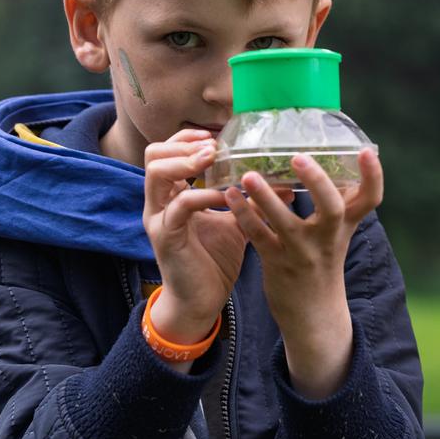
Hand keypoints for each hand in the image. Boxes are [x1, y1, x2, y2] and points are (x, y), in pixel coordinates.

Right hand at [142, 129, 246, 345]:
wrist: (201, 302)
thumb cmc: (214, 260)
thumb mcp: (235, 222)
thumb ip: (250, 201)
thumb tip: (285, 185)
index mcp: (172, 194)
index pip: (167, 150)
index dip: (189, 138)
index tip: (216, 135)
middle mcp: (159, 202)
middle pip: (154, 154)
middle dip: (184, 144)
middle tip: (215, 146)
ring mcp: (159, 218)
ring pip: (157, 172)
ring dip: (187, 161)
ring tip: (214, 160)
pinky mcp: (165, 236)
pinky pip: (181, 205)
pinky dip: (204, 194)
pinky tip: (226, 195)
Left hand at [223, 148, 382, 396]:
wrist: (313, 315)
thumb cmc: (323, 263)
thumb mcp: (337, 233)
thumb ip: (337, 201)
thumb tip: (331, 159)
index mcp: (346, 225)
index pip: (371, 199)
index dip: (374, 175)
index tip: (368, 151)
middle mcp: (329, 237)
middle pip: (333, 207)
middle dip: (317, 181)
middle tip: (298, 156)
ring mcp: (303, 252)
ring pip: (286, 222)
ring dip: (266, 197)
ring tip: (248, 176)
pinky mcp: (278, 263)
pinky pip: (259, 236)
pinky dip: (244, 215)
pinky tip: (231, 196)